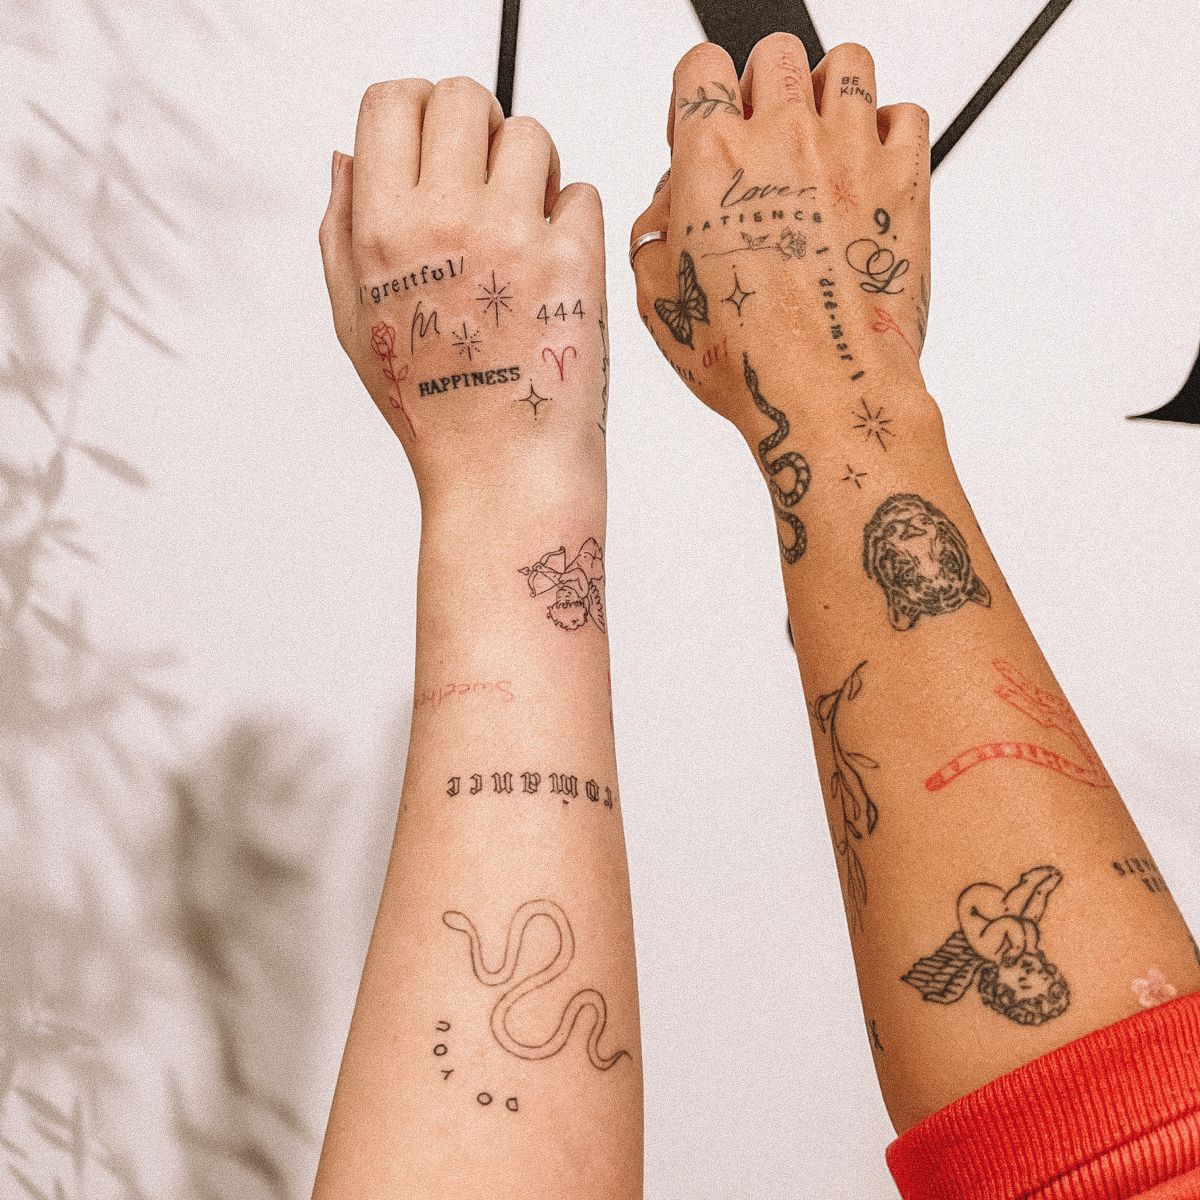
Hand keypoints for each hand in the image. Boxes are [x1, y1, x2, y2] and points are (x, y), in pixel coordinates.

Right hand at [320, 77, 608, 507]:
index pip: (392, 100)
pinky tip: (553, 270)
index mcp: (382, 229)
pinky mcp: (575, 260)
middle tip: (484, 182)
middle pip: (465, 96)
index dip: (416, 110)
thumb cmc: (435, 409)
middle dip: (476, 128)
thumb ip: (340, 229)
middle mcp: (445, 220)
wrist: (501, 471)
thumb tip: (345, 156)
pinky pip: (582, 192)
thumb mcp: (354, 322)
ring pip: (532, 135)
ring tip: (523, 232)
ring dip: (530, 172)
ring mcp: (515, 237)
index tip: (433, 140)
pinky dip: (572, 221)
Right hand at [630, 37, 930, 441]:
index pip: (700, 66)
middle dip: (762, 88)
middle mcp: (783, 141)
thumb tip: (666, 212)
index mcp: (713, 160)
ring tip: (819, 143)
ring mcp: (849, 152)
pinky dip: (887, 130)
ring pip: (846, 64)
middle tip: (761, 139)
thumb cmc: (750, 357)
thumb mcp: (661, 302)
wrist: (826, 390)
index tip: (703, 125)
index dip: (697, 93)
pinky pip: (905, 112)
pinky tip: (866, 170)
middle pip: (775, 53)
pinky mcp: (905, 179)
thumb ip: (653, 237)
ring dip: (827, 94)